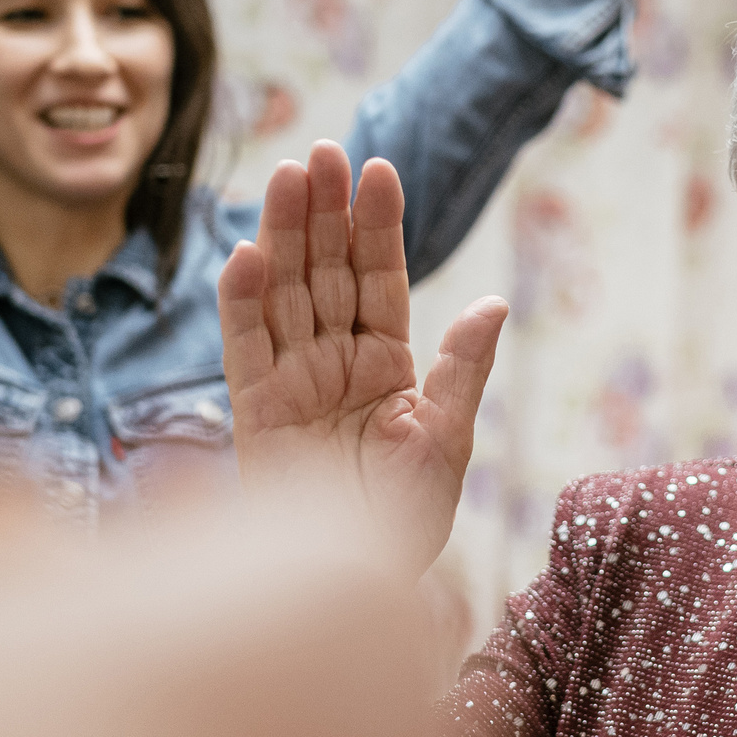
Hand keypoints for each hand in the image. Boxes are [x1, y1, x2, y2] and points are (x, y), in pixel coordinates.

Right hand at [218, 143, 504, 575]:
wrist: (359, 585)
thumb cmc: (404, 523)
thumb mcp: (446, 443)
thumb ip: (463, 371)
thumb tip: (493, 305)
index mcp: (385, 366)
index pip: (379, 279)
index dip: (377, 225)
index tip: (379, 167)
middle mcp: (334, 364)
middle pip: (325, 272)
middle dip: (324, 211)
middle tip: (322, 151)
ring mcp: (291, 384)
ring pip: (284, 293)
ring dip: (283, 234)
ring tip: (287, 176)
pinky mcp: (253, 414)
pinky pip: (245, 349)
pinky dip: (243, 304)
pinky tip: (247, 256)